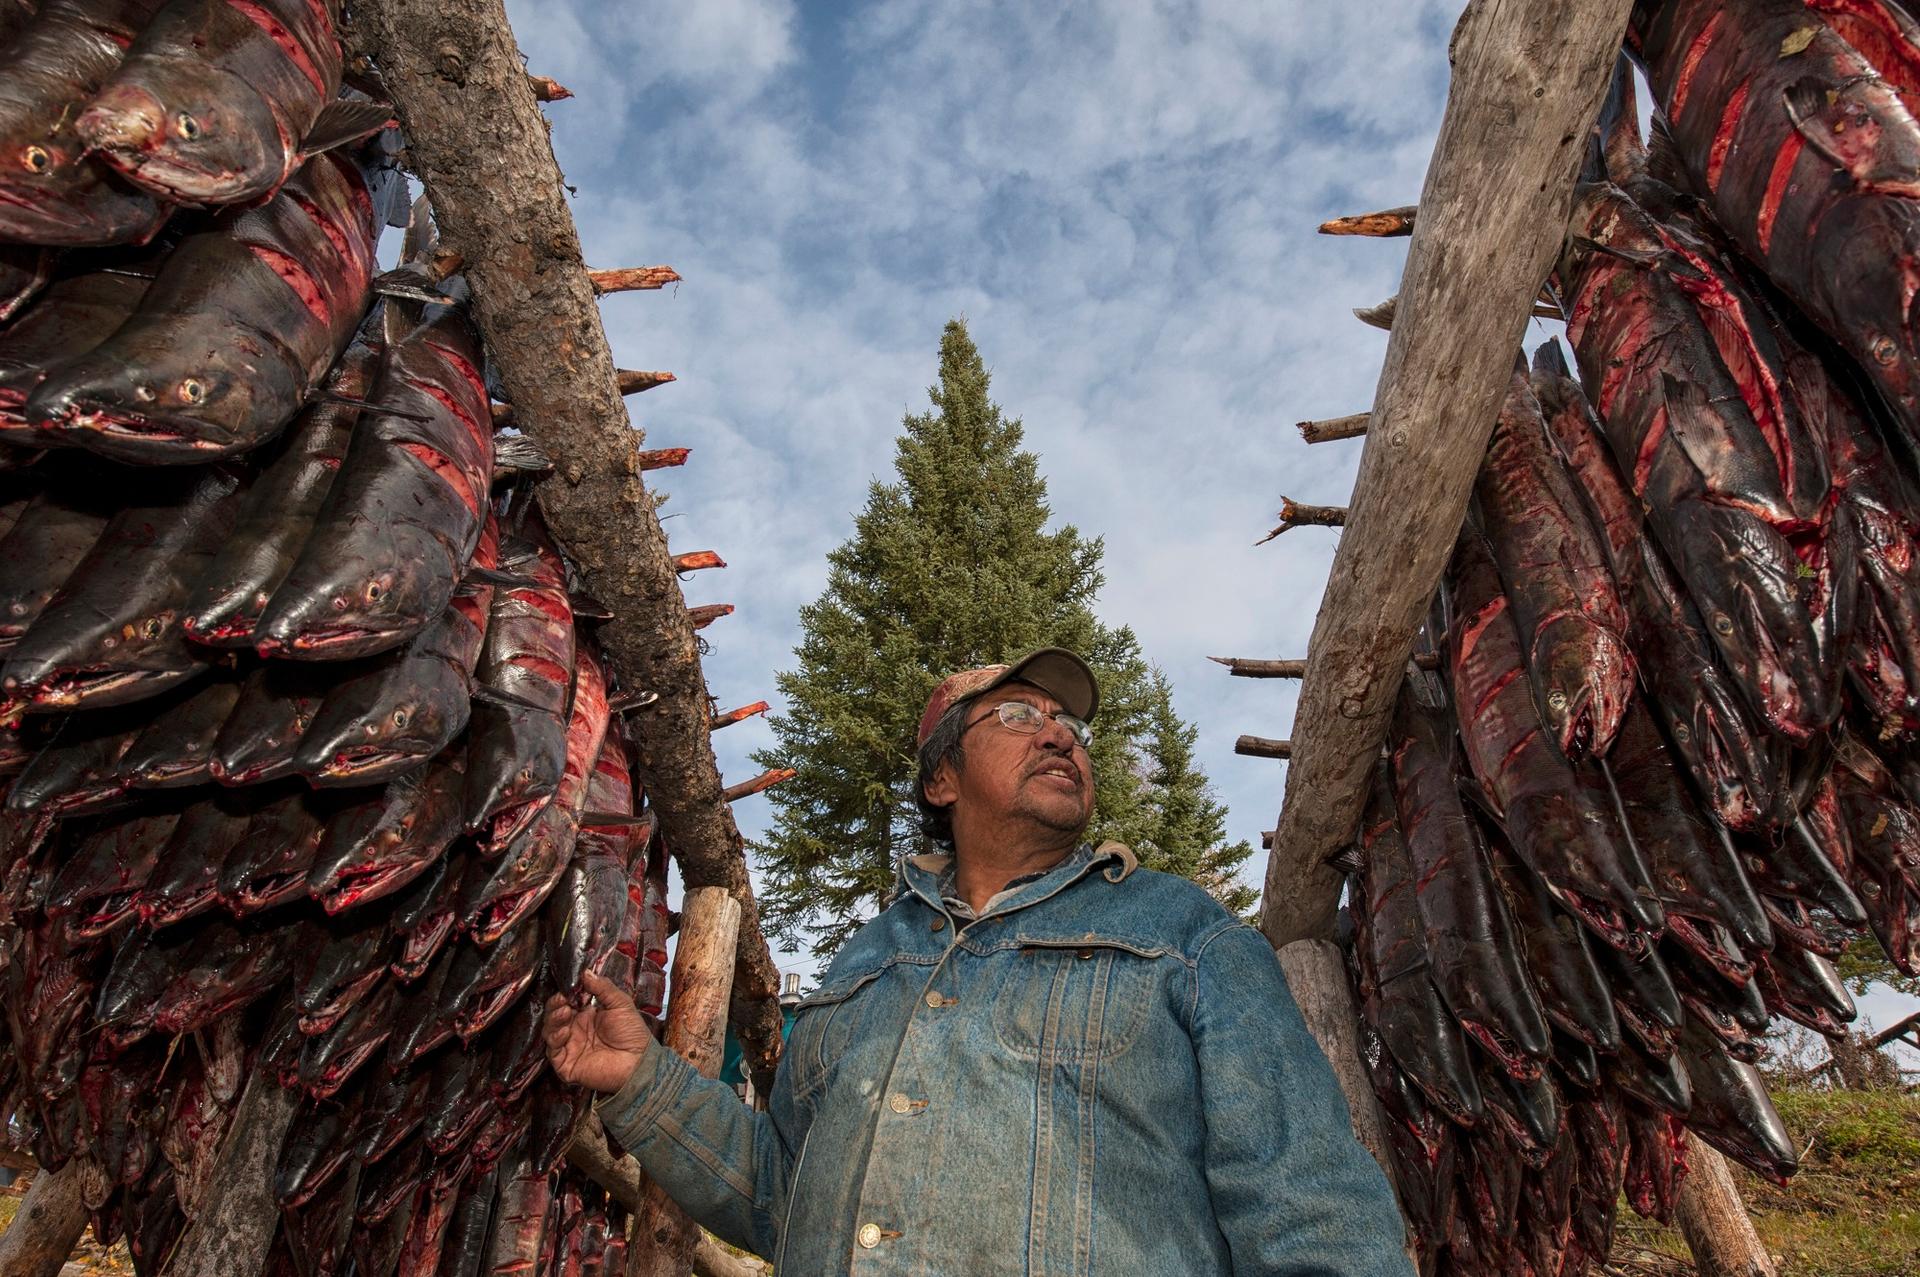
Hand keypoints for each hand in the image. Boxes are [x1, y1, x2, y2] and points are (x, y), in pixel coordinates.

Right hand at [544, 971, 654, 1092]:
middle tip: (562, 999)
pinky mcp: (566, 1065)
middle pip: (554, 1016)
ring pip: (550, 1032)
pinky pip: (553, 1052)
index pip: (566, 1003)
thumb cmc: (632, 1034)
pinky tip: (564, 1031)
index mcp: (586, 1016)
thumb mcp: (620, 1004)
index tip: (567, 987)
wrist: (639, 1062)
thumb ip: (603, 988)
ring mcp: (570, 1048)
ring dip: (553, 1020)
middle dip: (555, 1005)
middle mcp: (575, 1031)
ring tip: (564, 1012)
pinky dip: (555, 1039)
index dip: (564, 994)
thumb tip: (585, 972)